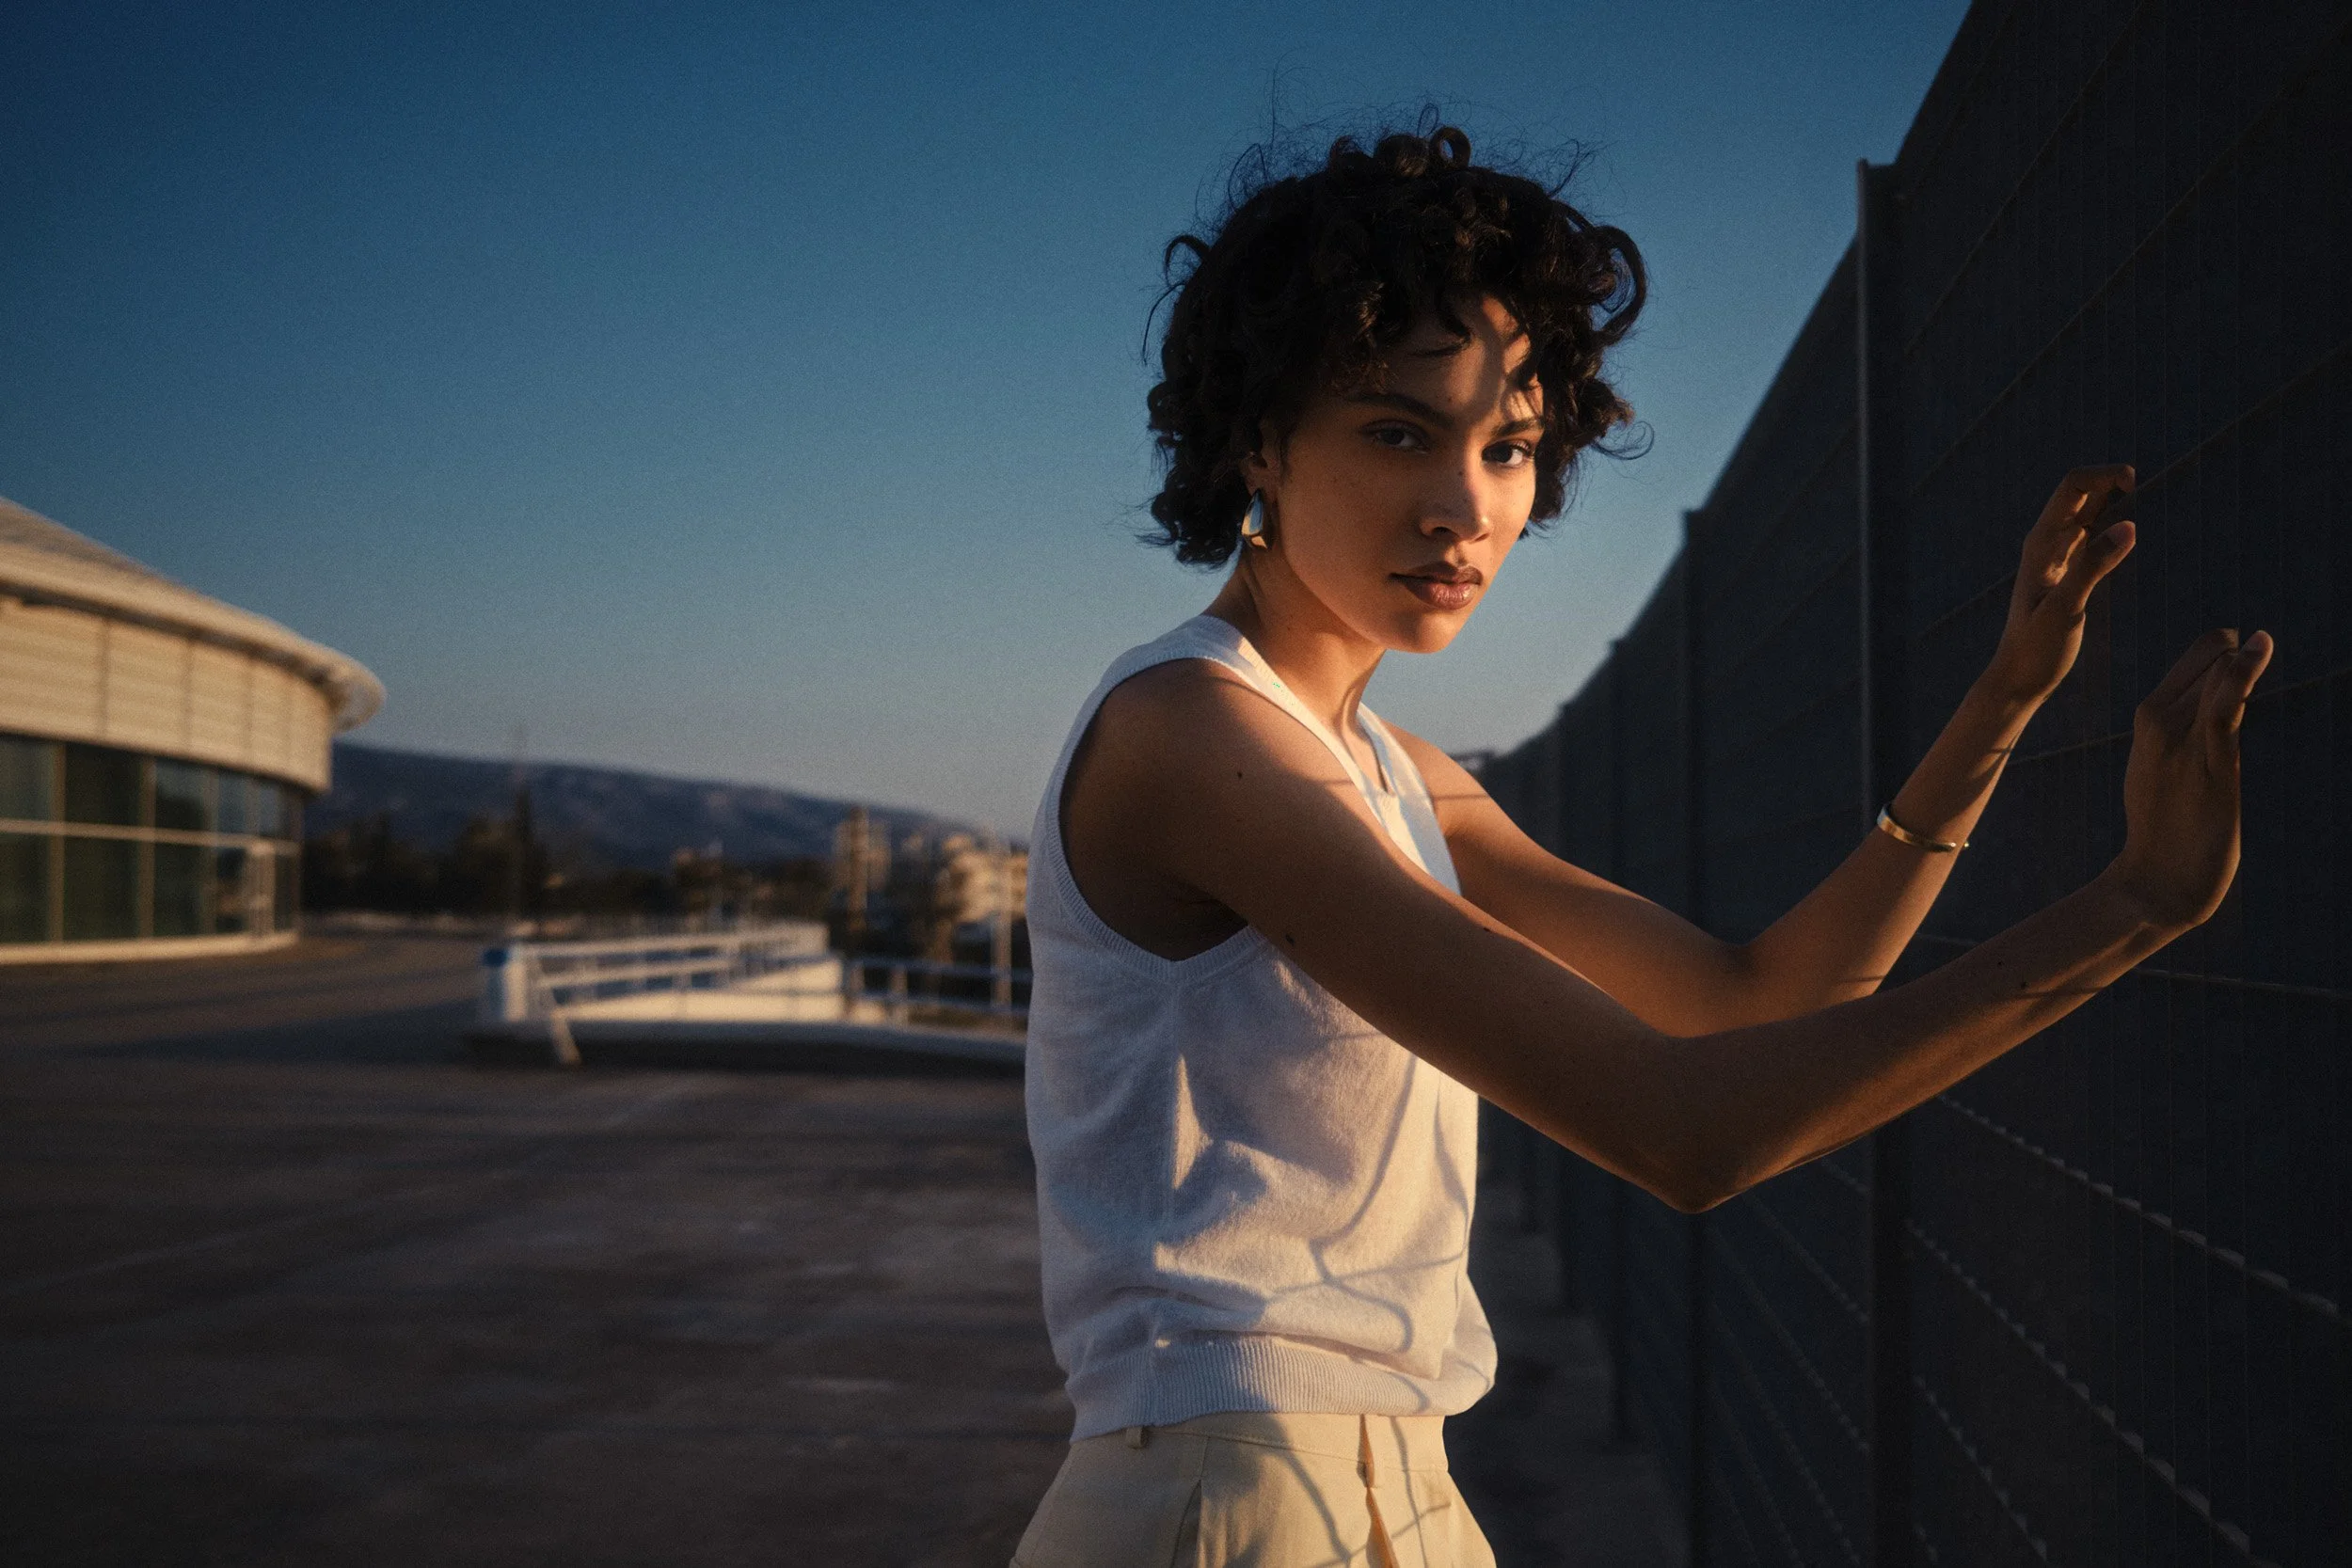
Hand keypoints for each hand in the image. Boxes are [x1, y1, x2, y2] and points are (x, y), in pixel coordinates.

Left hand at [1981, 466, 2138, 705]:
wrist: (2019, 679)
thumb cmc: (2036, 648)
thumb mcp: (2066, 609)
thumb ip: (2092, 567)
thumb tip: (2129, 526)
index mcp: (2042, 543)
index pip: (2073, 486)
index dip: (2105, 475)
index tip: (2138, 483)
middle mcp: (2049, 543)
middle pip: (2084, 494)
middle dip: (2116, 484)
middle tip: (2158, 495)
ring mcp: (2060, 557)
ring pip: (2092, 514)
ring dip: (2119, 504)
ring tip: (2157, 508)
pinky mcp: (2071, 573)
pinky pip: (2096, 538)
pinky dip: (2117, 529)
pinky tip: (2140, 538)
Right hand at [2103, 628, 2272, 928]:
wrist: (2158, 878)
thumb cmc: (2164, 824)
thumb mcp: (2161, 766)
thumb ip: (2185, 728)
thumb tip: (2222, 694)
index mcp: (2147, 717)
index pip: (2195, 657)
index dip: (2227, 653)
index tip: (2247, 666)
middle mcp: (2159, 720)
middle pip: (2210, 658)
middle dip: (2237, 658)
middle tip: (2250, 682)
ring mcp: (2183, 740)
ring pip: (2218, 673)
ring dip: (2243, 659)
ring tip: (2261, 647)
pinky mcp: (2212, 762)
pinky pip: (2226, 705)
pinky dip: (2243, 672)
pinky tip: (2260, 646)